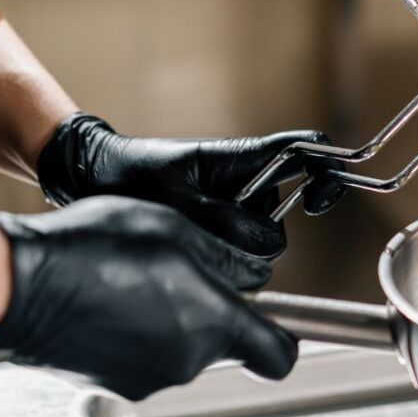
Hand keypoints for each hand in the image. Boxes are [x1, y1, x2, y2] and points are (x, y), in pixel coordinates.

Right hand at [0, 196, 297, 400]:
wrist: (18, 284)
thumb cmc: (94, 247)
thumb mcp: (175, 229)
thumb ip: (226, 256)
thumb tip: (254, 271)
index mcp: (213, 324)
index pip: (279, 354)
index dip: (283, 336)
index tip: (276, 316)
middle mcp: (187, 360)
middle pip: (225, 340)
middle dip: (212, 307)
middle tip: (179, 269)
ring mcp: (148, 377)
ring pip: (184, 345)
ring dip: (173, 316)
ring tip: (137, 278)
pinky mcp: (114, 382)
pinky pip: (146, 354)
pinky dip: (140, 330)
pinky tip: (113, 297)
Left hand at [35, 113, 345, 259]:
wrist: (91, 178)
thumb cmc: (129, 175)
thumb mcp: (174, 198)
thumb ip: (223, 222)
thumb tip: (266, 246)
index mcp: (243, 157)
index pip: (307, 151)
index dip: (326, 172)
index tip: (315, 203)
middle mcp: (247, 185)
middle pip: (281, 221)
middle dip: (254, 239)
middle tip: (208, 235)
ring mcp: (234, 211)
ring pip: (257, 248)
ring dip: (228, 255)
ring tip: (181, 240)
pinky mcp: (219, 234)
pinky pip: (234, 260)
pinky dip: (215, 265)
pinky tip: (183, 254)